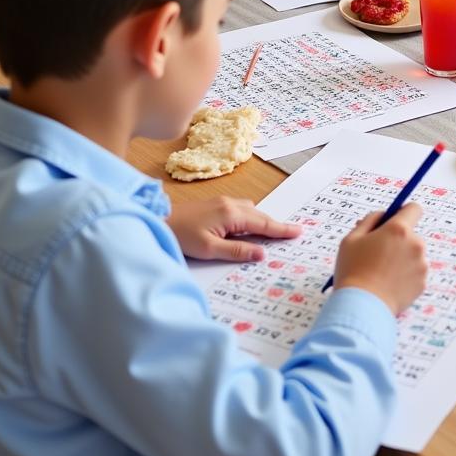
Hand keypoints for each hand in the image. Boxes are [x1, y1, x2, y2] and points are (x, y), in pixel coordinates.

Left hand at [166, 197, 301, 261]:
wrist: (156, 219)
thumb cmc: (179, 235)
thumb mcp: (209, 250)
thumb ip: (237, 251)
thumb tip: (262, 253)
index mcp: (231, 214)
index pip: (263, 224)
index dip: (281, 229)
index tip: (298, 231)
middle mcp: (230, 204)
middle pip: (260, 215)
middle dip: (275, 225)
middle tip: (292, 233)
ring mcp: (222, 202)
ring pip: (251, 210)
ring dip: (262, 220)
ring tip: (272, 233)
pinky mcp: (214, 203)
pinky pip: (241, 208)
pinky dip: (251, 217)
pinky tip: (248, 226)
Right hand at [333, 204, 427, 314]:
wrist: (361, 307)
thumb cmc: (353, 270)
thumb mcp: (351, 239)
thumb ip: (369, 220)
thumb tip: (382, 215)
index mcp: (399, 229)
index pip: (414, 209)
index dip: (403, 212)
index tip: (394, 220)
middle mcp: (415, 244)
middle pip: (411, 234)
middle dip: (397, 241)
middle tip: (377, 254)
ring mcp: (421, 265)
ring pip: (412, 255)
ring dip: (401, 259)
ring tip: (380, 273)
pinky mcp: (422, 283)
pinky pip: (414, 273)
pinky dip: (404, 276)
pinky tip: (387, 284)